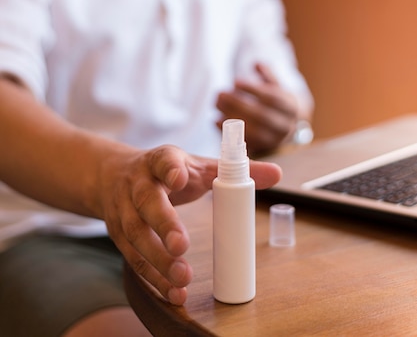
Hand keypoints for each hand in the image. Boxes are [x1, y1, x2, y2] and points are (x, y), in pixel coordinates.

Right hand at [97, 144, 280, 304]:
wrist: (113, 176)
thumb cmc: (167, 171)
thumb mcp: (197, 165)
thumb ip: (234, 171)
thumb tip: (277, 174)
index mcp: (160, 160)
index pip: (163, 160)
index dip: (170, 169)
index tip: (181, 179)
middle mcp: (138, 183)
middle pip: (147, 202)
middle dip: (164, 224)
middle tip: (183, 246)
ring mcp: (124, 209)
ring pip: (136, 235)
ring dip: (158, 259)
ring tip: (183, 278)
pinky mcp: (118, 234)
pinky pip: (133, 258)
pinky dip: (153, 278)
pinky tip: (174, 293)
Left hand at [216, 62, 298, 155]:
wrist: (286, 126)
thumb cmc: (277, 101)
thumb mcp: (277, 86)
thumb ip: (267, 75)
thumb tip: (257, 64)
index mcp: (291, 108)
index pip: (273, 99)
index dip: (253, 90)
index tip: (235, 82)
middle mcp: (285, 126)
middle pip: (261, 116)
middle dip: (238, 104)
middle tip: (220, 93)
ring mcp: (273, 140)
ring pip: (252, 131)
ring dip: (231, 117)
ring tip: (216, 103)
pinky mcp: (261, 150)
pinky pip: (243, 143)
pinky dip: (227, 132)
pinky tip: (215, 120)